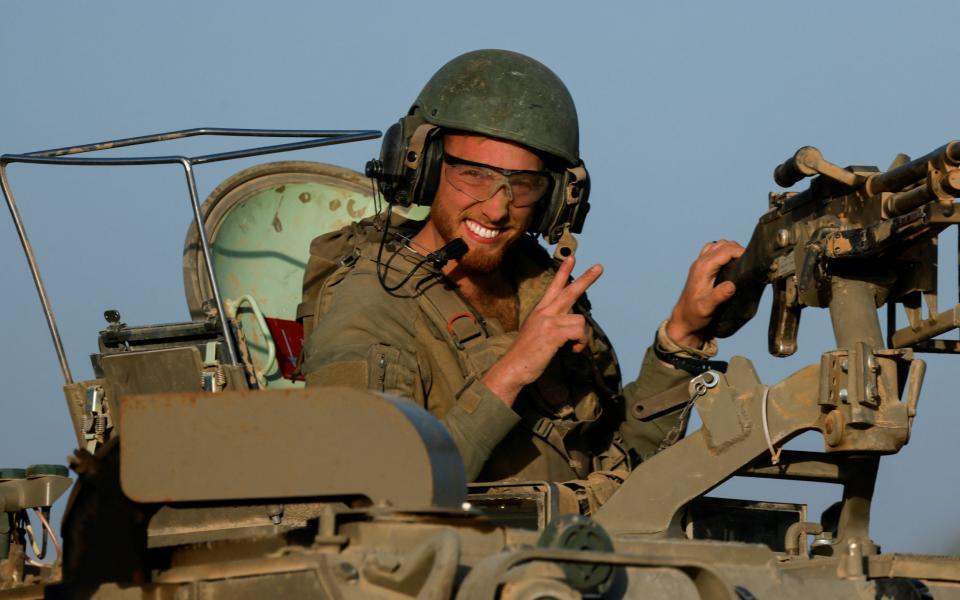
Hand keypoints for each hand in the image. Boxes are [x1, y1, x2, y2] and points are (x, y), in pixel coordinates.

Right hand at [482, 256, 602, 406]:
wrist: (513, 367)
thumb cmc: (526, 354)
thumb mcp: (536, 333)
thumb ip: (552, 324)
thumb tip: (571, 326)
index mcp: (540, 311)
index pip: (553, 286)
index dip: (563, 272)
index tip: (572, 258)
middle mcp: (544, 312)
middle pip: (570, 291)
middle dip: (586, 279)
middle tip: (599, 267)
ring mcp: (549, 321)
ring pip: (580, 320)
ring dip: (581, 337)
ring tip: (573, 347)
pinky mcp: (553, 333)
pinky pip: (579, 332)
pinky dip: (580, 344)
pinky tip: (571, 350)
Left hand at [666, 240, 744, 347]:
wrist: (683, 320)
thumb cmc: (695, 315)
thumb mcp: (707, 308)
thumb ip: (718, 296)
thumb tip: (731, 286)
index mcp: (703, 268)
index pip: (726, 250)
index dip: (741, 252)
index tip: (753, 261)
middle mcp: (700, 262)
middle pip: (723, 244)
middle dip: (738, 249)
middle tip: (750, 262)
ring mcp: (699, 264)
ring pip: (718, 245)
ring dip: (731, 249)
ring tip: (742, 262)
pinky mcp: (700, 267)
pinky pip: (714, 251)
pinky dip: (724, 252)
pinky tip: (731, 265)